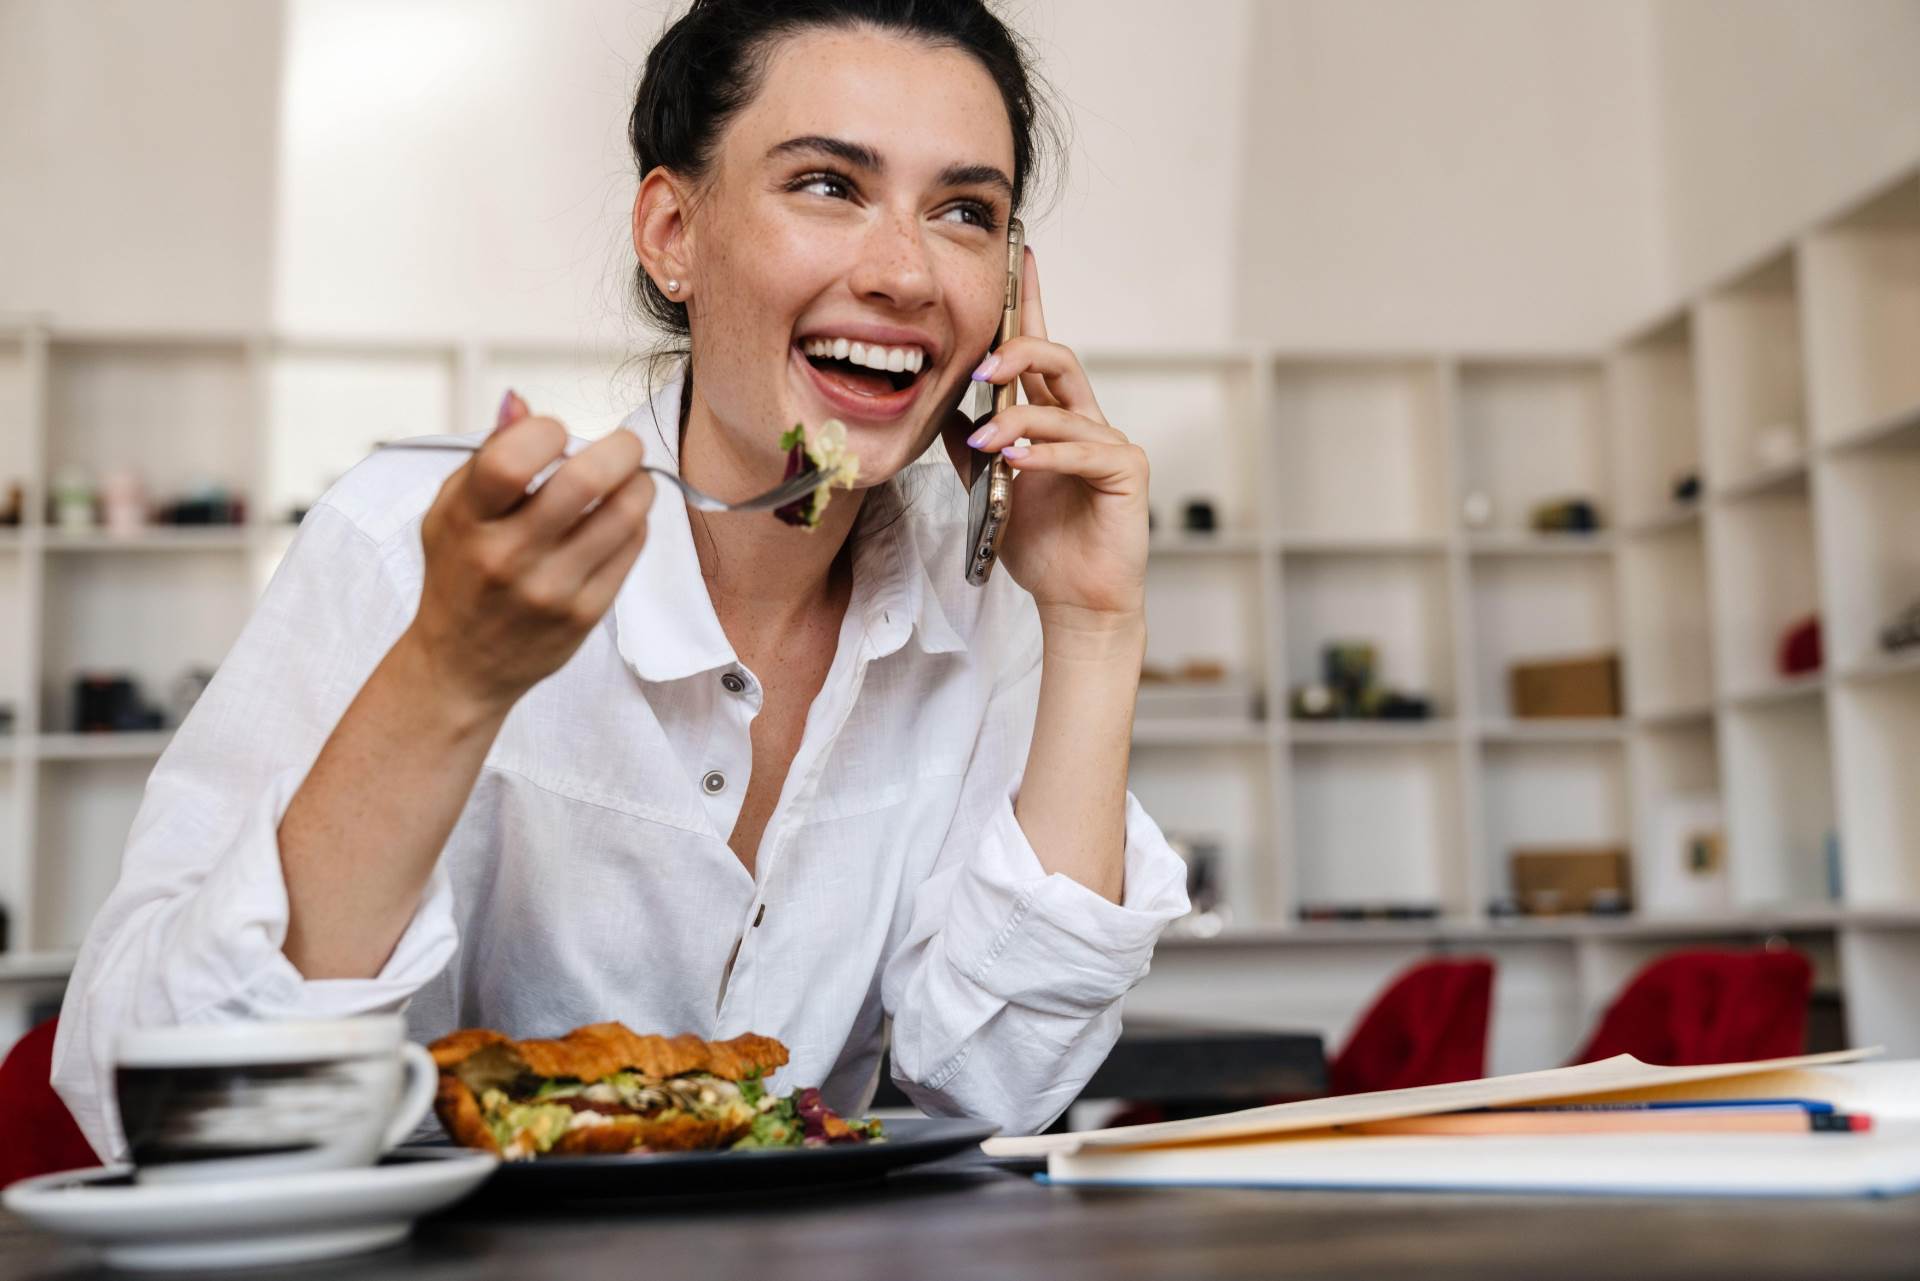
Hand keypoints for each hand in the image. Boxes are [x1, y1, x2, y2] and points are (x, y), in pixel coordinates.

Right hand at [405, 392, 653, 713]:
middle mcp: (507, 556)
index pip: (512, 458)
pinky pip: (631, 550)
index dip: (547, 430)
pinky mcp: (585, 614)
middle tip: (624, 446)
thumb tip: (520, 402)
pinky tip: (619, 520)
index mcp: (467, 521)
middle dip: (619, 448)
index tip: (555, 433)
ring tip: (630, 480)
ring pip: (624, 515)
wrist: (462, 667)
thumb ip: (487, 455)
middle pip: (585, 482)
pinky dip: (635, 523)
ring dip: (639, 484)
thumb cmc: (460, 574)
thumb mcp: (451, 511)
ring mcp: (550, 589)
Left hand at [961, 247, 1147, 635]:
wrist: (1075, 599)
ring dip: (1016, 424)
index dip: (1031, 301)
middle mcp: (1084, 421)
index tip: (1019, 256)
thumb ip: (970, 450)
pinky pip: (1081, 453)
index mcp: (1054, 417)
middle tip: (980, 369)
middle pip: (1058, 359)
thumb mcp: (989, 491)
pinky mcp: (1126, 473)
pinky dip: (1045, 457)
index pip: (1040, 348)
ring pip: (1061, 410)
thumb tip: (945, 414)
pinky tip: (1018, 464)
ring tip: (986, 447)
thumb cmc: (1041, 545)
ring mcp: (1109, 444)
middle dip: (1018, 351)